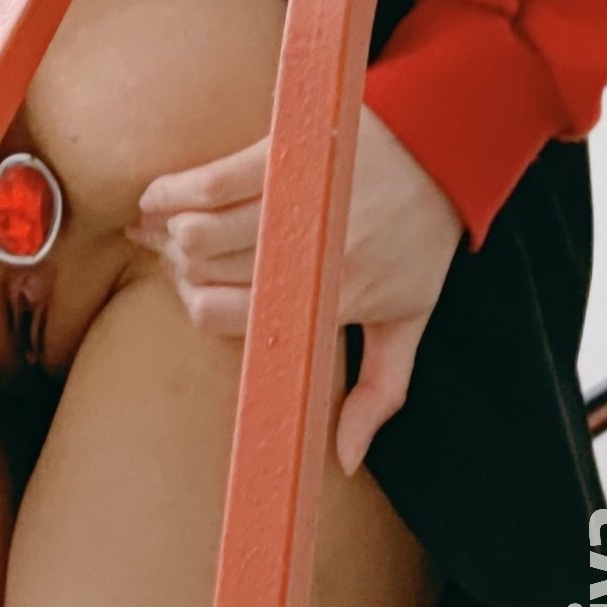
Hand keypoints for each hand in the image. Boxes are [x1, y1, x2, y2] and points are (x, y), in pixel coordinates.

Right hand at [130, 107, 461, 473]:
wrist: (449, 146)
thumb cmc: (422, 236)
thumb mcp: (410, 320)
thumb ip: (378, 392)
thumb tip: (342, 460)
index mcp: (333, 300)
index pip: (223, 317)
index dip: (194, 305)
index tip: (193, 289)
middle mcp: (311, 257)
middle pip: (202, 273)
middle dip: (179, 266)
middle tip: (179, 255)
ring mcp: (298, 206)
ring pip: (196, 232)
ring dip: (169, 230)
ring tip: (167, 226)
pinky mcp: (289, 156)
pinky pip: (207, 182)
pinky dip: (171, 191)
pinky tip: (157, 198)